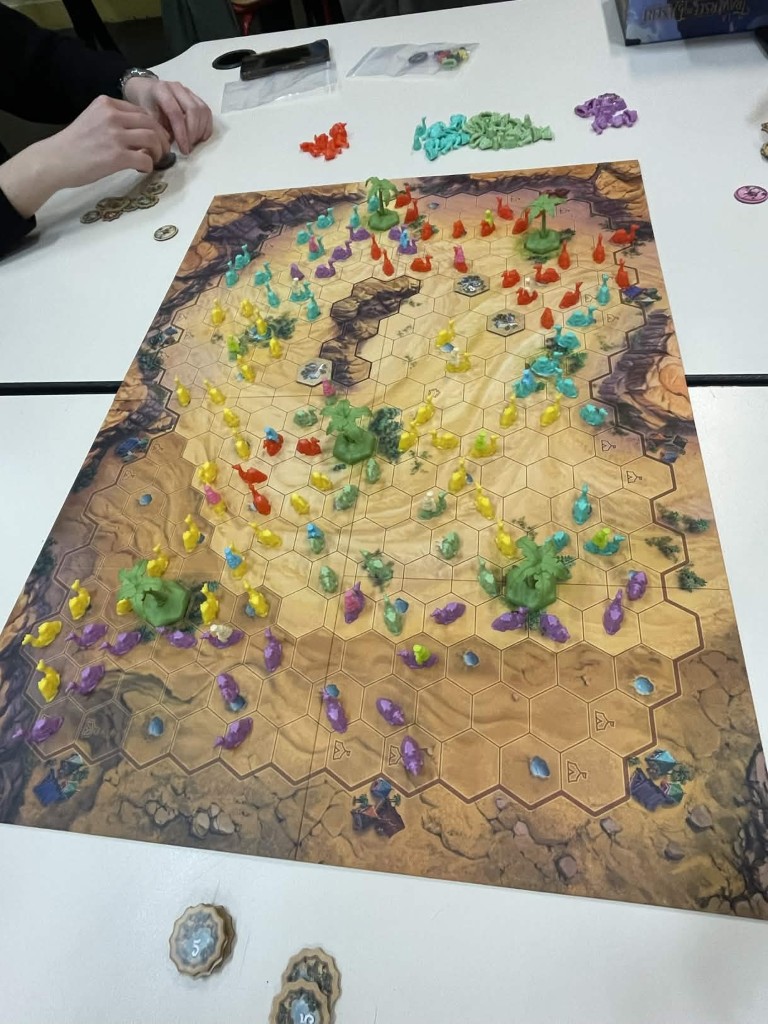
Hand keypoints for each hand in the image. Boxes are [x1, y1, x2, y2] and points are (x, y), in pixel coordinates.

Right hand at [0, 95, 169, 218]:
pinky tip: (142, 169)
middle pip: (151, 124)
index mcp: (106, 103)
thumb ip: (114, 121)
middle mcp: (112, 116)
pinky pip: (146, 159)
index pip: (141, 112)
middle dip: (162, 138)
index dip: (153, 126)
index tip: (154, 138)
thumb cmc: (73, 144)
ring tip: (154, 159)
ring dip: (159, 151)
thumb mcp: (92, 120)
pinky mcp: (117, 156)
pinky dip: (149, 166)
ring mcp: (115, 136)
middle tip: (162, 151)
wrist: (55, 160)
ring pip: (153, 139)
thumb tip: (139, 132)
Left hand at [122, 77, 211, 155]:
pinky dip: (206, 127)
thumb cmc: (146, 105)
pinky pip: (207, 112)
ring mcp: (188, 91)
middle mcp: (177, 88)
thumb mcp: (145, 117)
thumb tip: (167, 146)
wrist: (147, 90)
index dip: (182, 134)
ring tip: (194, 144)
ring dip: (201, 131)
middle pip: (193, 110)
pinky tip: (200, 138)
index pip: (176, 113)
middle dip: (193, 134)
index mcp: (161, 90)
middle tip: (189, 148)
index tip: (184, 150)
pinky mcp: (196, 97)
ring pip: (203, 111)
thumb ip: (156, 130)